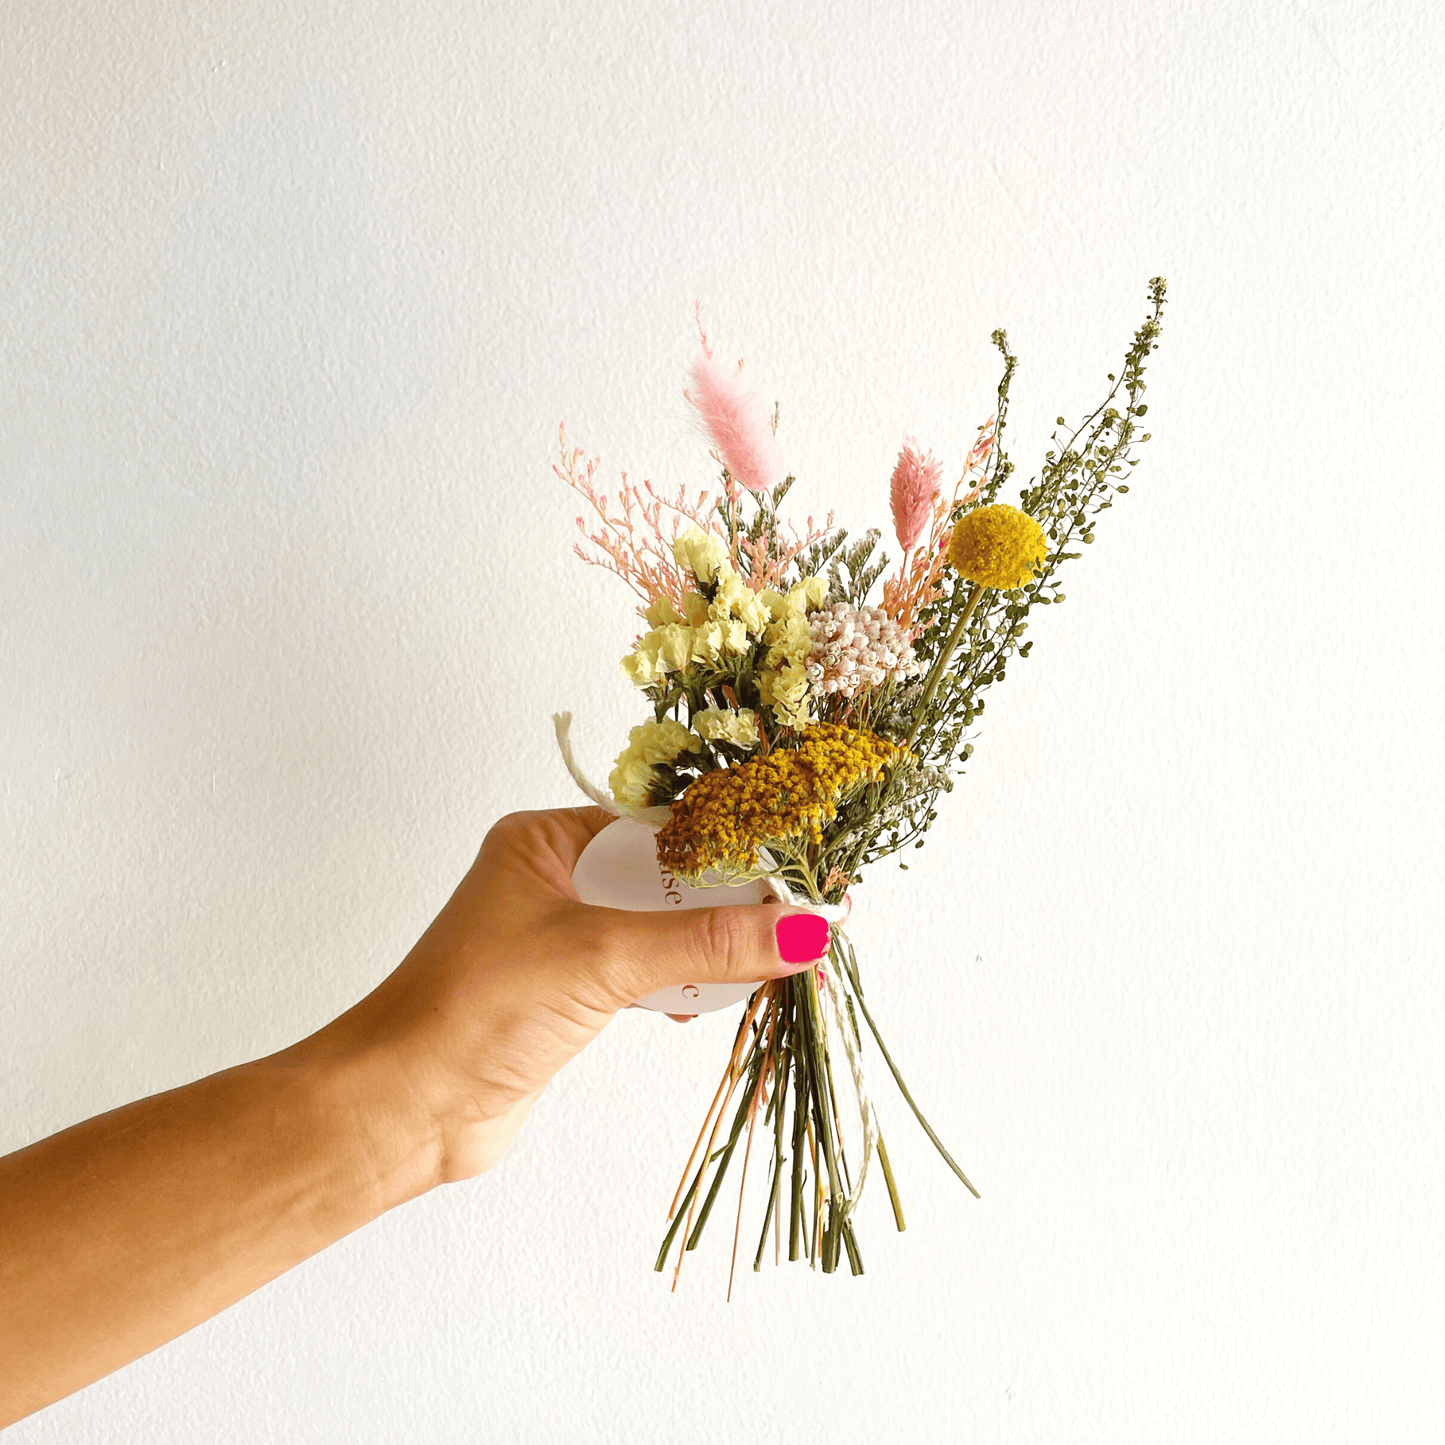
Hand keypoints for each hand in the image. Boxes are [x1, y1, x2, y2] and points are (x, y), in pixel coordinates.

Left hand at [317, 807, 831, 1184]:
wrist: (406, 1108)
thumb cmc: (478, 1009)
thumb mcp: (602, 958)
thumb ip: (705, 942)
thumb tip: (804, 930)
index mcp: (546, 840)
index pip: (660, 827)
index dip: (729, 848)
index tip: (795, 869)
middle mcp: (555, 879)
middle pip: (668, 878)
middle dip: (728, 905)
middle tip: (799, 922)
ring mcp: (564, 939)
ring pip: (663, 929)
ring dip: (708, 950)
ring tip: (769, 965)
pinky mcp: (572, 993)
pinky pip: (648, 973)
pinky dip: (682, 985)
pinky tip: (702, 1005)